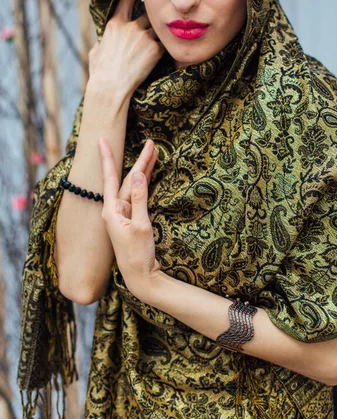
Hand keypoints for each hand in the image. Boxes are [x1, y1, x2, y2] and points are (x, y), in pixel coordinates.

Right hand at [88, 0, 164, 98]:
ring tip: (158, 43)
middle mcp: (131, 27)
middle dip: (152, 16)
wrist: (111, 87)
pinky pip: (163, 45)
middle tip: (159, 15)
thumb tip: (102, 43)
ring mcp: (144, 36)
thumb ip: (102, 42)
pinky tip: (159, 57)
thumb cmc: (100, 73)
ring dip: (157, 36)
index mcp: (115, 24)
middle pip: (148, 14)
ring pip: (157, 30)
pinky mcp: (155, 49)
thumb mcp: (96, 52)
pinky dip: (163, 50)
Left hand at [99, 136, 161, 299]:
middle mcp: (115, 210)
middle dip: (139, 161)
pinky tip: (148, 175)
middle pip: (126, 179)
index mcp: (111, 211)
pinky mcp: (133, 219)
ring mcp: (124, 215)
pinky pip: (138, 196)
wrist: (141, 278)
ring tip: (154, 153)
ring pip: (134, 186)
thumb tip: (136, 175)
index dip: (107, 158)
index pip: (110, 178)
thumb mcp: (140, 225)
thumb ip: (139, 198)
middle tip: (150, 143)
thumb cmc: (138, 254)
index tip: (101, 140)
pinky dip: (145, 183)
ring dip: (144, 170)